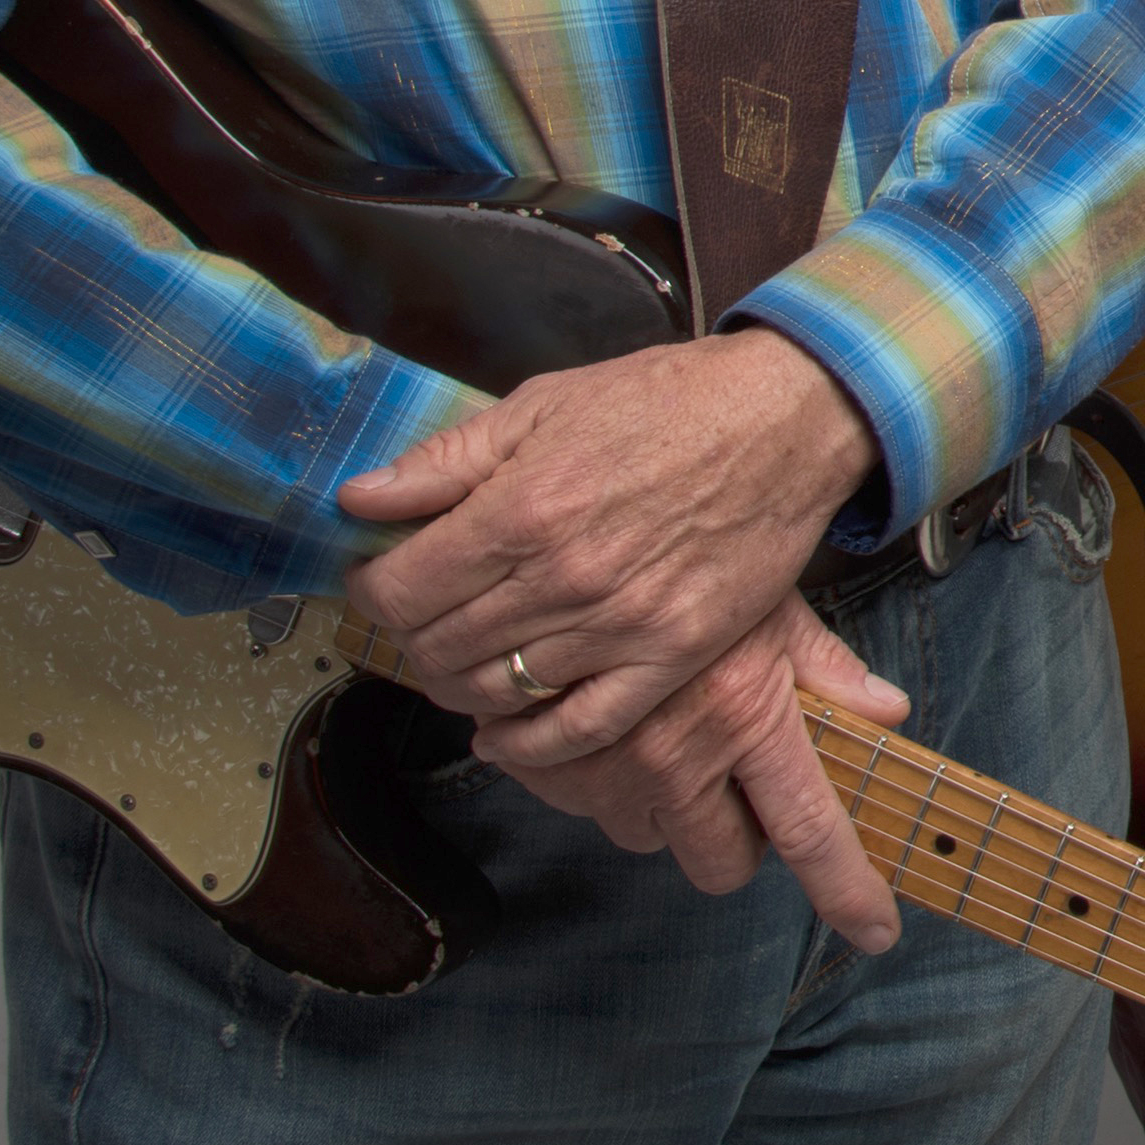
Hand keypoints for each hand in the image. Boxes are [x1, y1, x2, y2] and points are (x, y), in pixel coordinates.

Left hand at [341, 332, 880, 766]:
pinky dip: (528, 743)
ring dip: (461, 683)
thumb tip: (357, 498)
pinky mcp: (671, 655)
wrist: (786, 420)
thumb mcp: (543, 403)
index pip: (397, 591)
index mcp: (521, 510)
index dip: (370, 590)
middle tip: (426, 615)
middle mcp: (562, 578)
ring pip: (495, 692)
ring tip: (464, 657)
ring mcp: (620, 625)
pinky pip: (579, 728)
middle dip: (412, 635)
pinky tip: (504, 730)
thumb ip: (445, 459)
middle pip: (437, 647)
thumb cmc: (666, 402)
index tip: (380, 579)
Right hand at [468, 595, 912, 947]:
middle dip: (733, 839)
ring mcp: (609, 770)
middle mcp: (679, 758)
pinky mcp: (548, 767)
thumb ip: (828, 671)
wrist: (572, 544)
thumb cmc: (689, 568)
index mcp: (749, 720)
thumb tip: (887, 712)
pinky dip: (603, 780)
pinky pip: (587, 809)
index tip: (875, 931)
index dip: (846, 889)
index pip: (810, 829)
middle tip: (734, 784)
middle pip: (720, 861)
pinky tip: (614, 726)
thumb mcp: (772, 607)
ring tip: (668, 735)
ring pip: (649, 836)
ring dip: (663, 807)